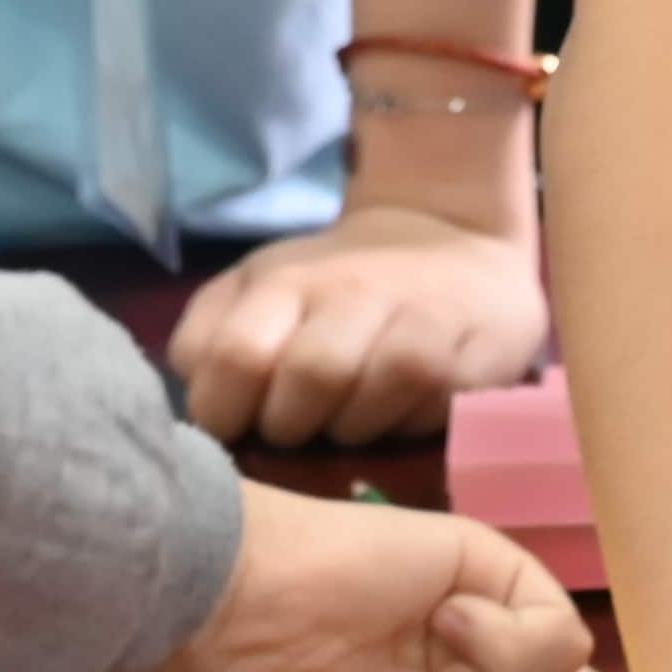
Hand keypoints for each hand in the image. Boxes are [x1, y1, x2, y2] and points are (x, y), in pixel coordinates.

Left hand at [170, 207, 545, 446]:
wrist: (449, 242)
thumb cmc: (334, 286)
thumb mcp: (259, 289)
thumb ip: (208, 337)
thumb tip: (193, 404)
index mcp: (286, 282)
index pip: (236, 355)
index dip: (223, 411)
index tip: (235, 424)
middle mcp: (354, 294)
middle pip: (311, 376)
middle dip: (292, 425)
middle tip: (297, 428)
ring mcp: (421, 319)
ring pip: (378, 395)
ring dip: (352, 429)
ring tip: (347, 423)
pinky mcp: (478, 351)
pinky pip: (436, 408)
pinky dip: (410, 426)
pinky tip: (401, 416)